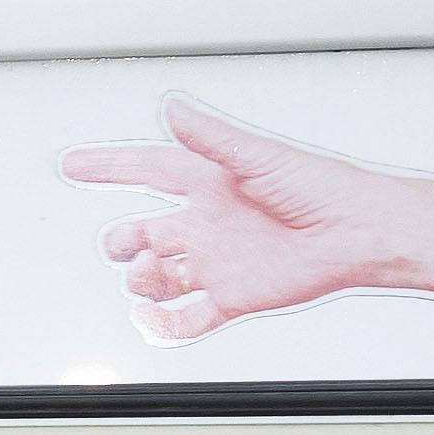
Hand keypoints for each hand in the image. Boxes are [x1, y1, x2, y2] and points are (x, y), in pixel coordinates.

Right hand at [61, 98, 410, 336]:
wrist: (358, 234)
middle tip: (124, 244)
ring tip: (150, 274)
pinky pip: (186, 319)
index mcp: (211, 183)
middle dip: (123, 241)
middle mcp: (209, 223)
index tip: (75, 165)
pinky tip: (156, 319)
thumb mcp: (258, 156)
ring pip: (157, 277)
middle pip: (144, 233)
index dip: (110, 167)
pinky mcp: (232, 296)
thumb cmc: (323, 188)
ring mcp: (217, 261)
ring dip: (141, 280)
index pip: (148, 170)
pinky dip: (164, 324)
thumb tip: (174, 110)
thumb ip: (211, 138)